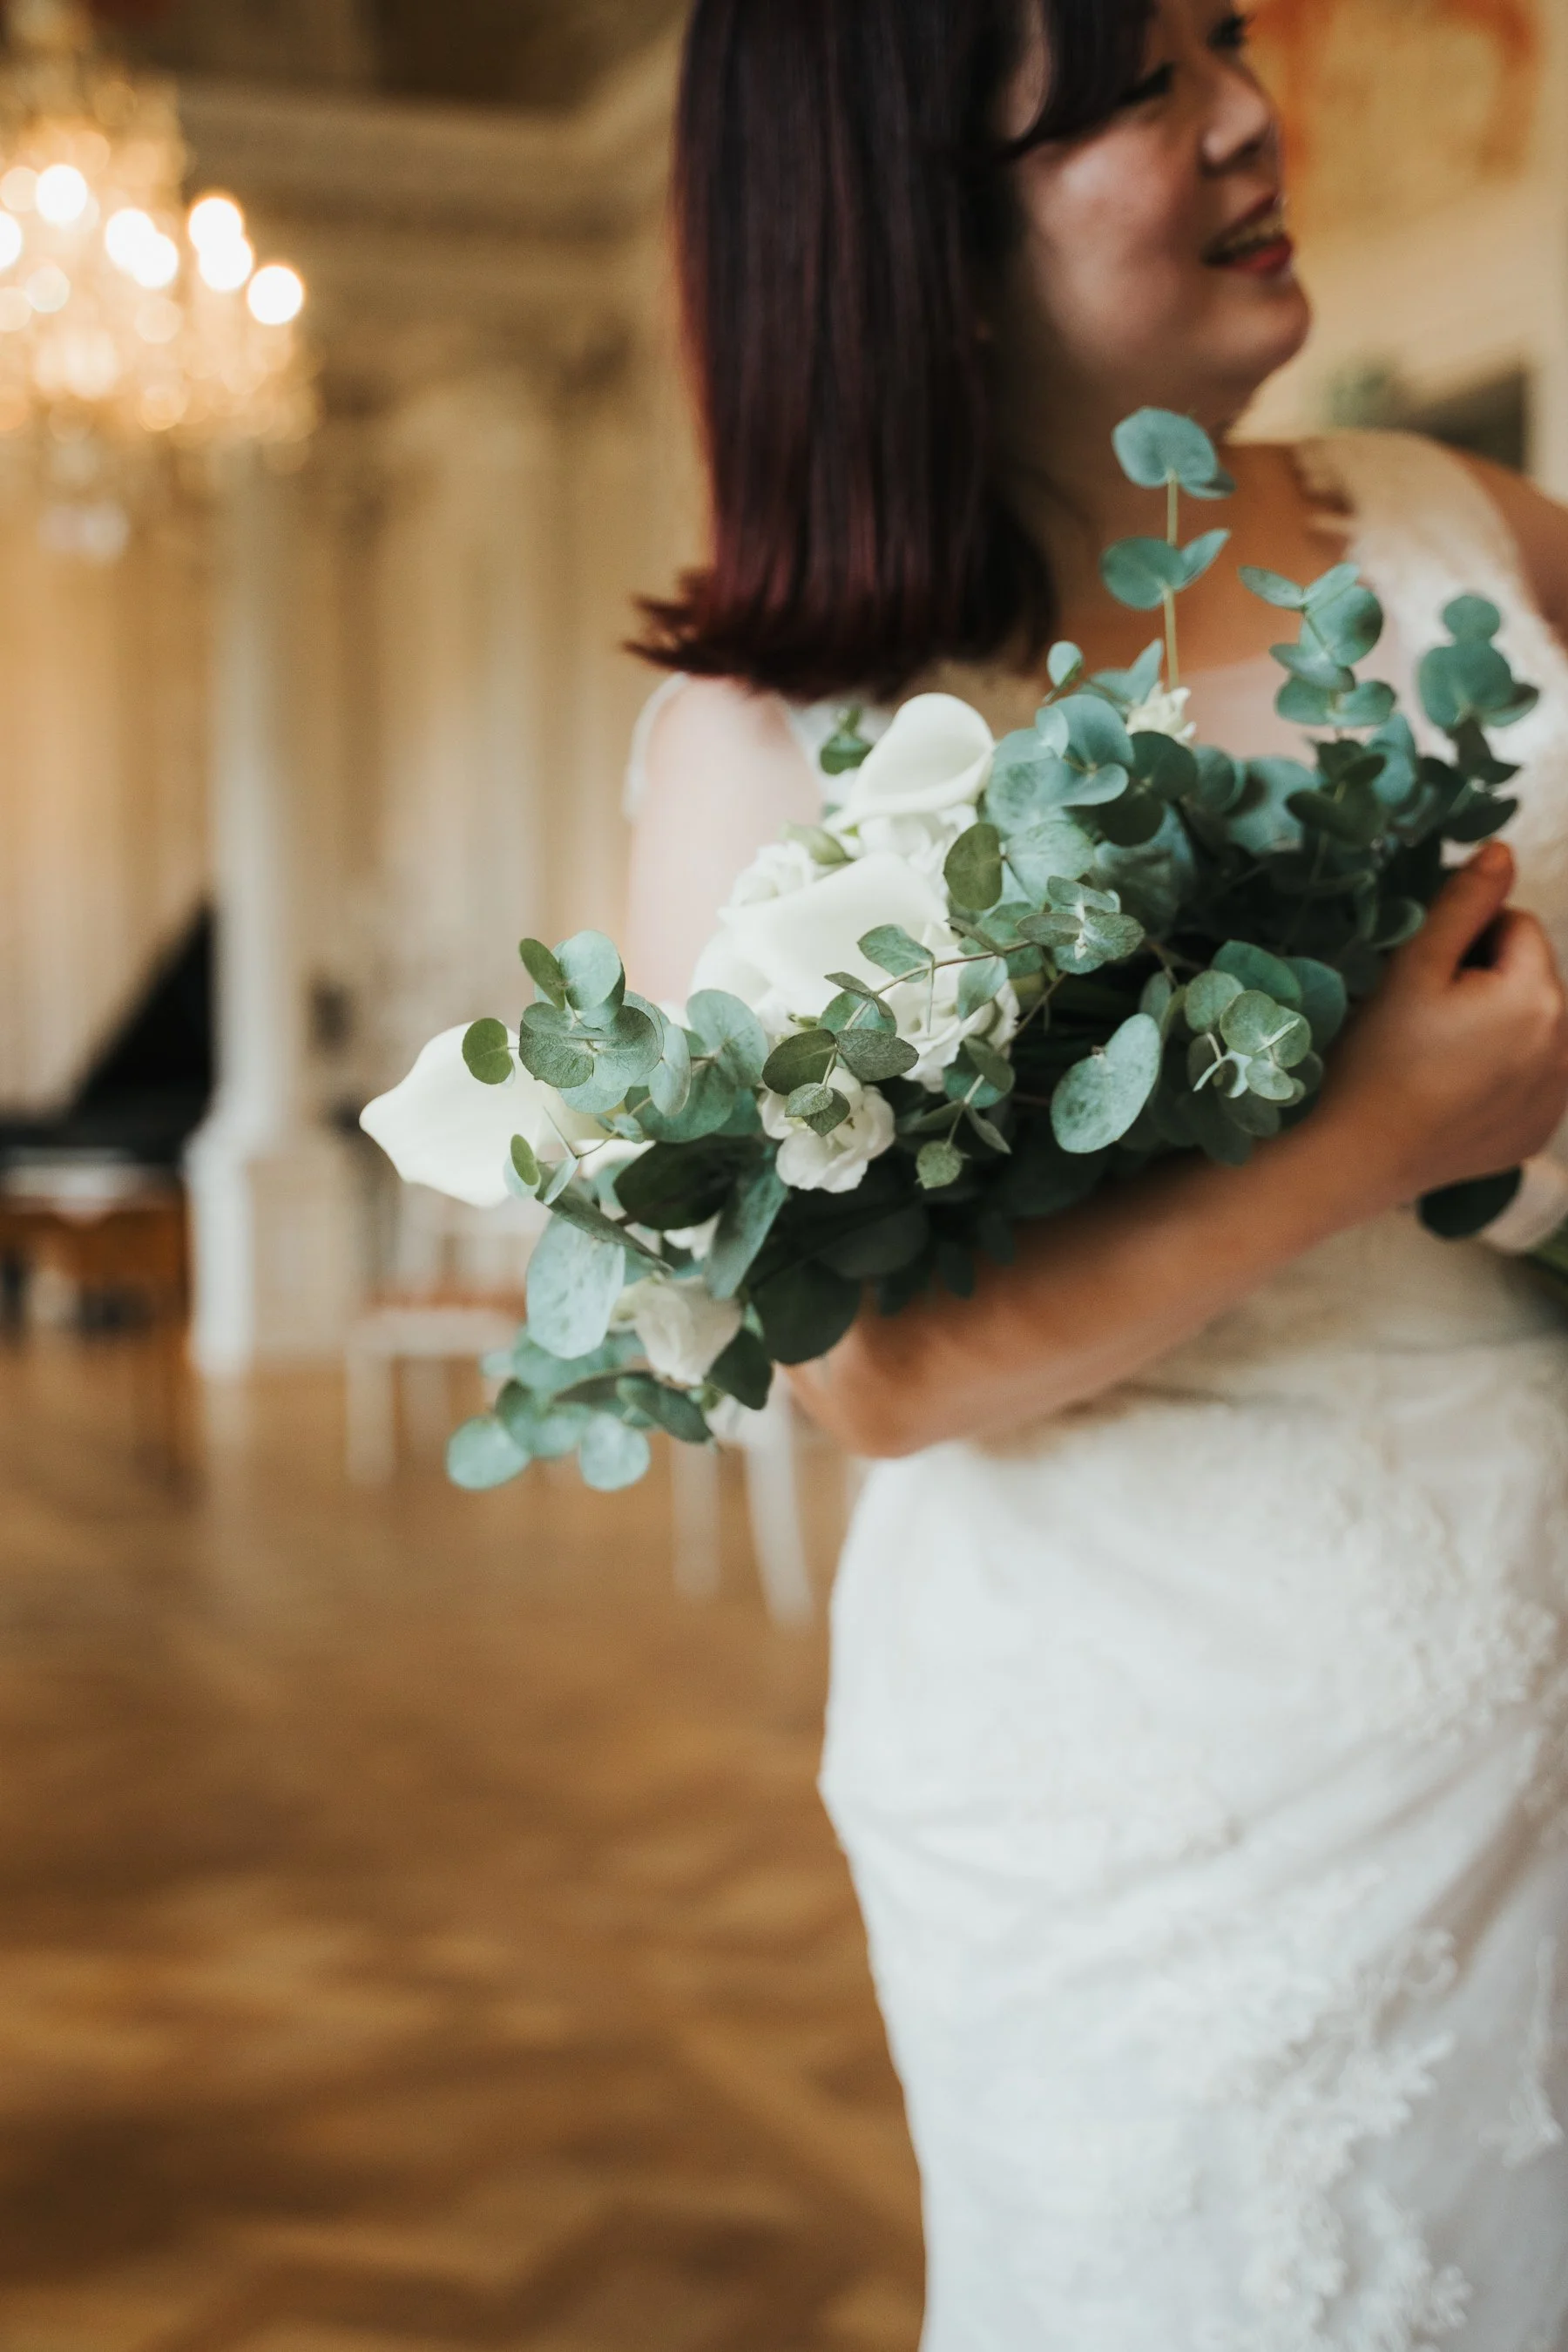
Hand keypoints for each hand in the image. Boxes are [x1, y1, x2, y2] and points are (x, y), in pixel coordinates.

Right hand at [1317, 842, 1567, 1212]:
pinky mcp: (1536, 1134)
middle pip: (1534, 978)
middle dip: (1490, 983)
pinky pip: (1533, 1081)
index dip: (1466, 941)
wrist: (1352, 1159)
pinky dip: (1505, 1076)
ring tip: (1440, 1055)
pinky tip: (1455, 1092)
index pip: (1518, 927)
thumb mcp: (1413, 968)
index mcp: (1539, 996)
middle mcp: (1567, 1049)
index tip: (1423, 978)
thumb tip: (1503, 852)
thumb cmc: (1374, 1057)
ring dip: (1502, 1026)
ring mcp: (1556, 1099)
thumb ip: (1464, 903)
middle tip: (1425, 1019)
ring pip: (1536, 1028)